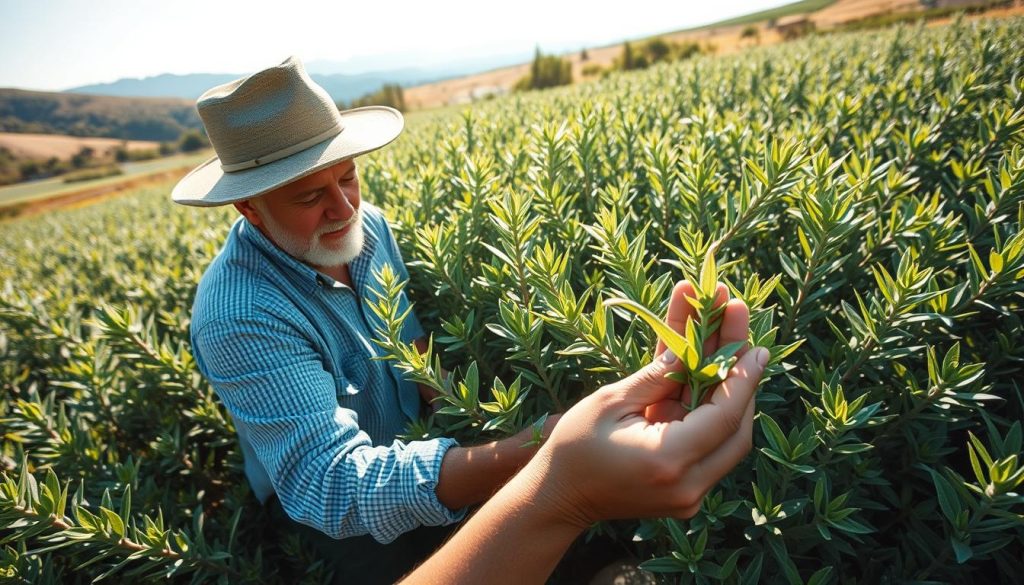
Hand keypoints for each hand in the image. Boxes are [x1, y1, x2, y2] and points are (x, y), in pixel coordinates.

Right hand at [526, 281, 767, 526]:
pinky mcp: (686, 493)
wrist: (557, 497)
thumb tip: (690, 348)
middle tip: (745, 334)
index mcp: (667, 460)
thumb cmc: (574, 446)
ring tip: (731, 344)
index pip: (722, 416)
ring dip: (732, 393)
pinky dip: (714, 412)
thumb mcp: (610, 402)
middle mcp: (687, 484)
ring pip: (728, 439)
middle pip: (735, 429)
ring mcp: (690, 494)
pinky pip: (712, 449)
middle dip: (742, 379)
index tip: (757, 345)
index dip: (742, 377)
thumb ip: (655, 377)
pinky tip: (714, 373)